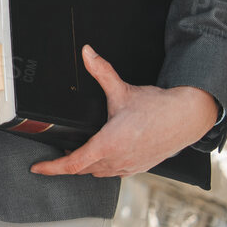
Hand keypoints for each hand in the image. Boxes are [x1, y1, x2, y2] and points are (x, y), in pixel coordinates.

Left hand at [29, 46, 220, 178]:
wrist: (188, 118)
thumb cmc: (158, 107)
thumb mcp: (122, 90)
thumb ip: (101, 71)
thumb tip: (87, 53)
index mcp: (108, 144)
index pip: (72, 163)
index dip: (52, 168)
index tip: (37, 169)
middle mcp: (117, 160)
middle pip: (83, 169)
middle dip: (67, 163)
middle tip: (54, 154)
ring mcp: (129, 166)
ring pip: (98, 173)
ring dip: (85, 166)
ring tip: (74, 155)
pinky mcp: (139, 167)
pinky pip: (114, 173)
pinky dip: (103, 168)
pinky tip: (101, 158)